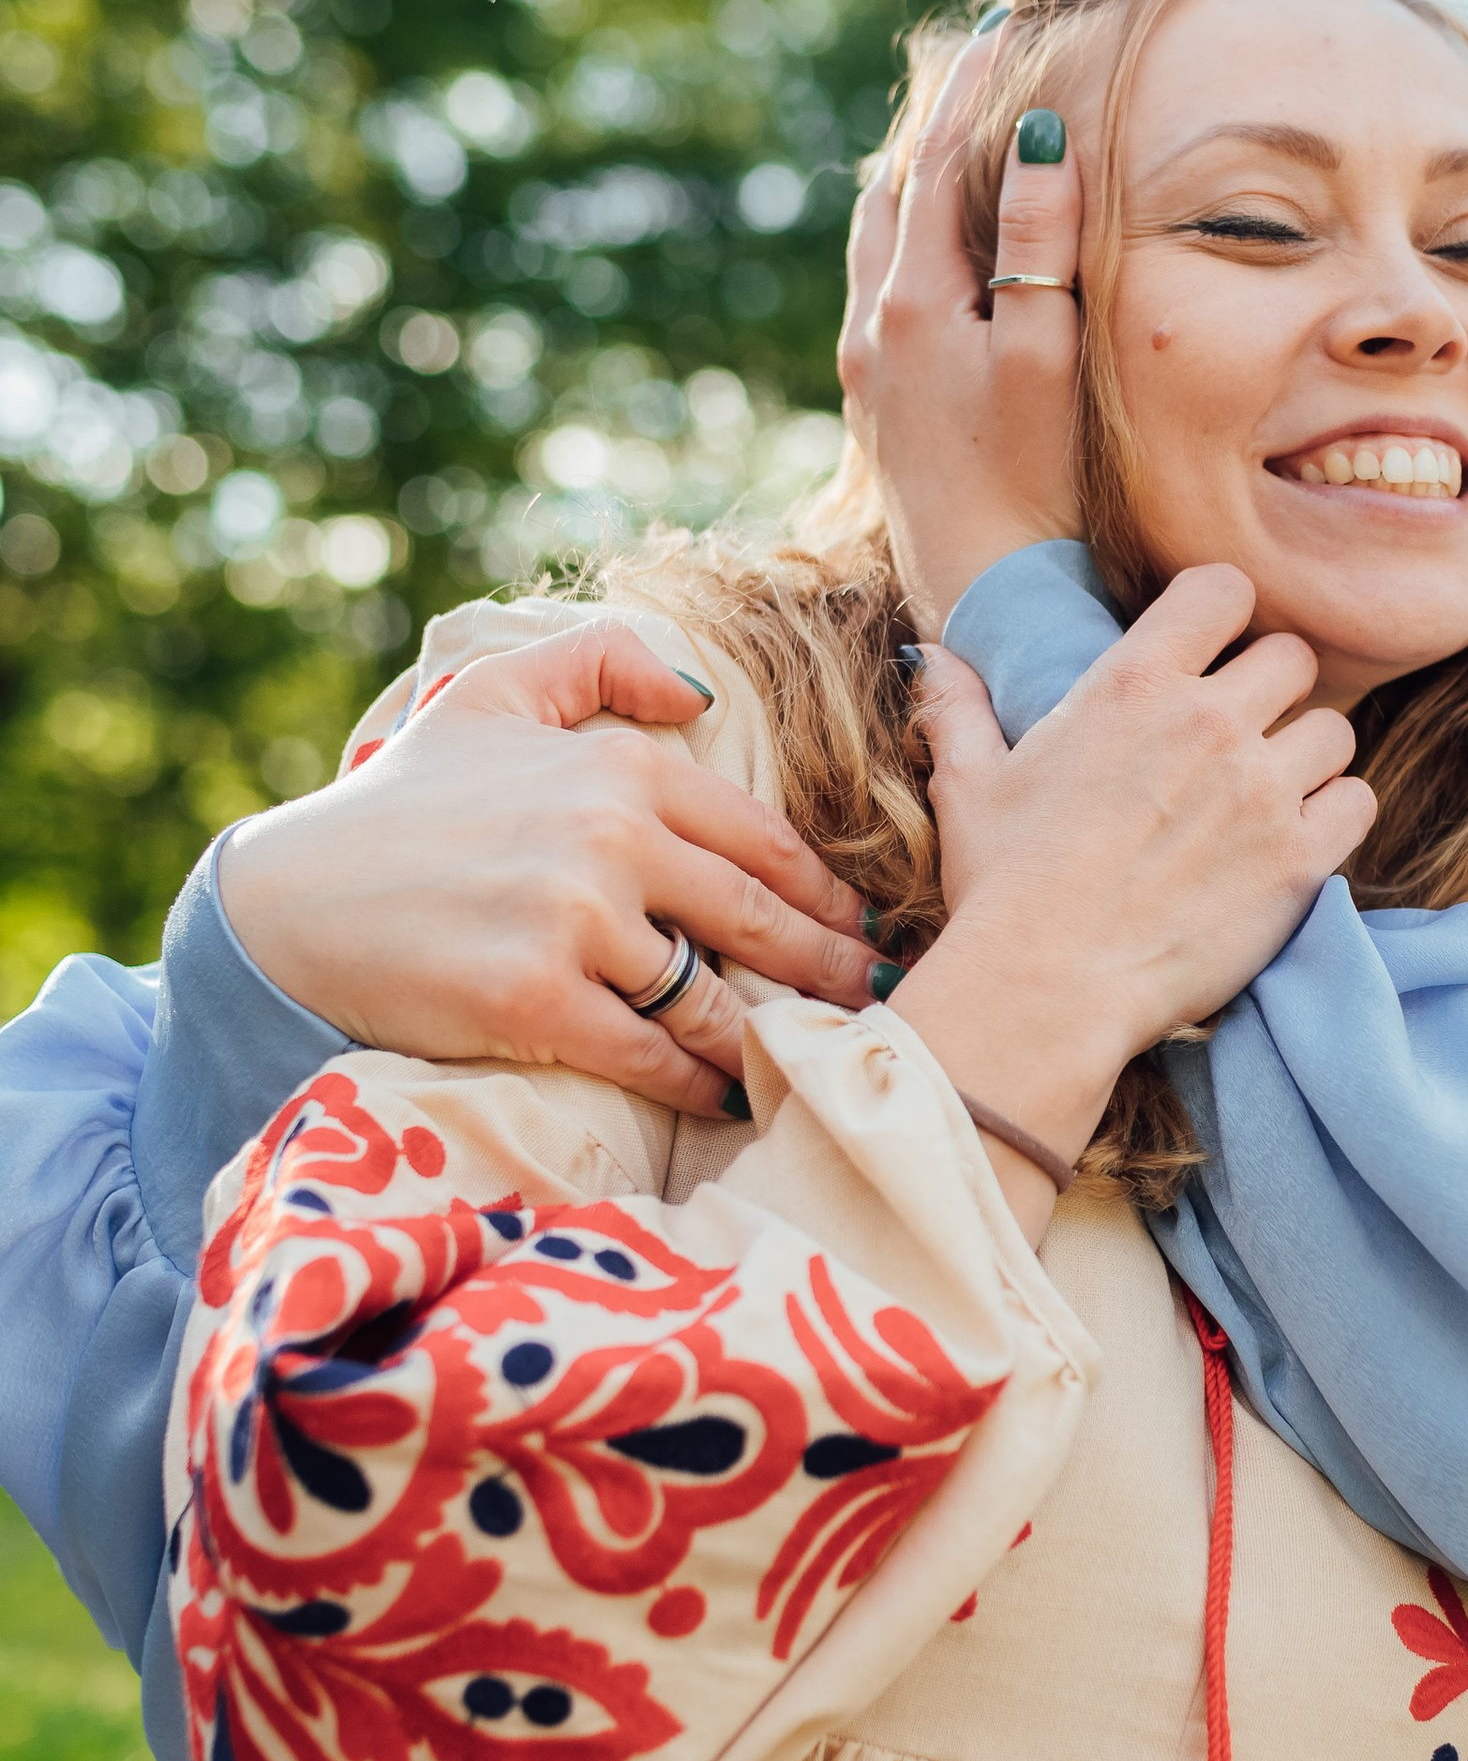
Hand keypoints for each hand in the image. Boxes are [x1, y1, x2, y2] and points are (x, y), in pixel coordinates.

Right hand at [217, 627, 878, 1119]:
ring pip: (718, 999)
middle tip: (882, 1003)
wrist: (292, 900)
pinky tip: (731, 1098)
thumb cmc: (405, 802)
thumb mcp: (494, 693)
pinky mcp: (536, 1002)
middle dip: (835, 971)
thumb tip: (701, 690)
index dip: (830, 895)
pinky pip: (655, 1056)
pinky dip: (701, 1085)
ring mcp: (575, 923)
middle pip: (765, 923)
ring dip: (777, 1037)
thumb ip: (601, 662)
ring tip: (817, 1060)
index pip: (767, 842)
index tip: (866, 928)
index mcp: (622, 767)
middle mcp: (611, 839)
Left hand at [842, 30, 1083, 630]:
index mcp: (913, 300)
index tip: (998, 30)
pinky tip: (937, 246)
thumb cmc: (1032, 478)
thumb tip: (1038, 138)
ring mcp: (867, 364)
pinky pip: (882, 287)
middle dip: (933, 125)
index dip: (969, 91)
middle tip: (973, 66)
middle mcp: (874, 323)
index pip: (935, 162)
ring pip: (878, 240)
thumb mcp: (1047, 354)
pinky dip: (908, 239)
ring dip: (912, 183)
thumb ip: (1041, 244)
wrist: (981, 588)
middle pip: (893, 191)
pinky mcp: (875, 401)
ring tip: (950, 140)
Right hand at [882, 564, 1374, 1204]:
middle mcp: (1208, 720)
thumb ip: (958, 711)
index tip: (1212, 652)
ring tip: (1269, 797)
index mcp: (1132, 683)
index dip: (1226, 616)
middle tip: (1243, 738)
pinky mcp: (1298, 858)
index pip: (1225, 588)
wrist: (1046, 990)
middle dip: (1273, 690)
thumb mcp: (969, 787)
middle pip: (1293, 657)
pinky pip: (1356, 802)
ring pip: (1334, 730)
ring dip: (1308, 757)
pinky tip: (1295, 843)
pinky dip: (1335, 818)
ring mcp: (1261, 788)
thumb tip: (930, 658)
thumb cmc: (1002, 888)